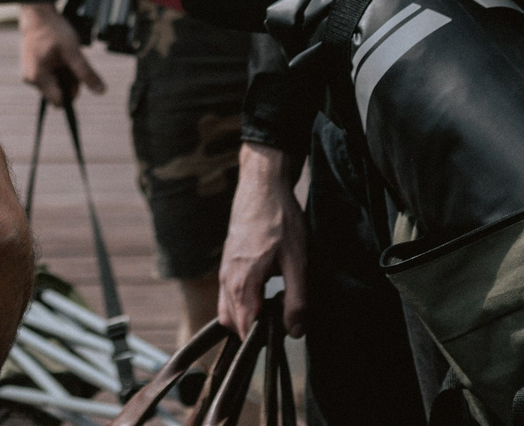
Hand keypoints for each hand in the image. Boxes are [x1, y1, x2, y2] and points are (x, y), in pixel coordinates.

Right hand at [18, 4, 103, 105]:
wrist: (38, 14)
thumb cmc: (53, 30)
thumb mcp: (73, 51)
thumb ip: (85, 72)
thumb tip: (101, 91)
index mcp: (38, 78)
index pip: (59, 101)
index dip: (72, 91)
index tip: (77, 75)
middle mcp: (30, 80)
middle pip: (57, 94)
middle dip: (68, 81)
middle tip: (72, 61)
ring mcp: (29, 75)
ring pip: (54, 86)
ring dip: (64, 75)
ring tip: (64, 56)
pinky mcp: (32, 69)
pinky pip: (49, 78)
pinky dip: (57, 70)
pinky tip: (58, 56)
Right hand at [217, 143, 306, 337]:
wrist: (262, 185)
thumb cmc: (281, 220)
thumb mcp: (297, 261)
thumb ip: (297, 299)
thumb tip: (294, 332)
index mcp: (242, 283)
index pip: (244, 328)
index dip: (264, 337)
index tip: (283, 329)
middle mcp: (227, 280)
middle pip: (233, 323)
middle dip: (254, 331)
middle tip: (281, 320)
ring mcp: (225, 270)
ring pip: (227, 309)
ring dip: (246, 316)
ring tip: (273, 306)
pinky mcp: (228, 261)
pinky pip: (228, 293)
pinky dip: (242, 302)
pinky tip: (264, 290)